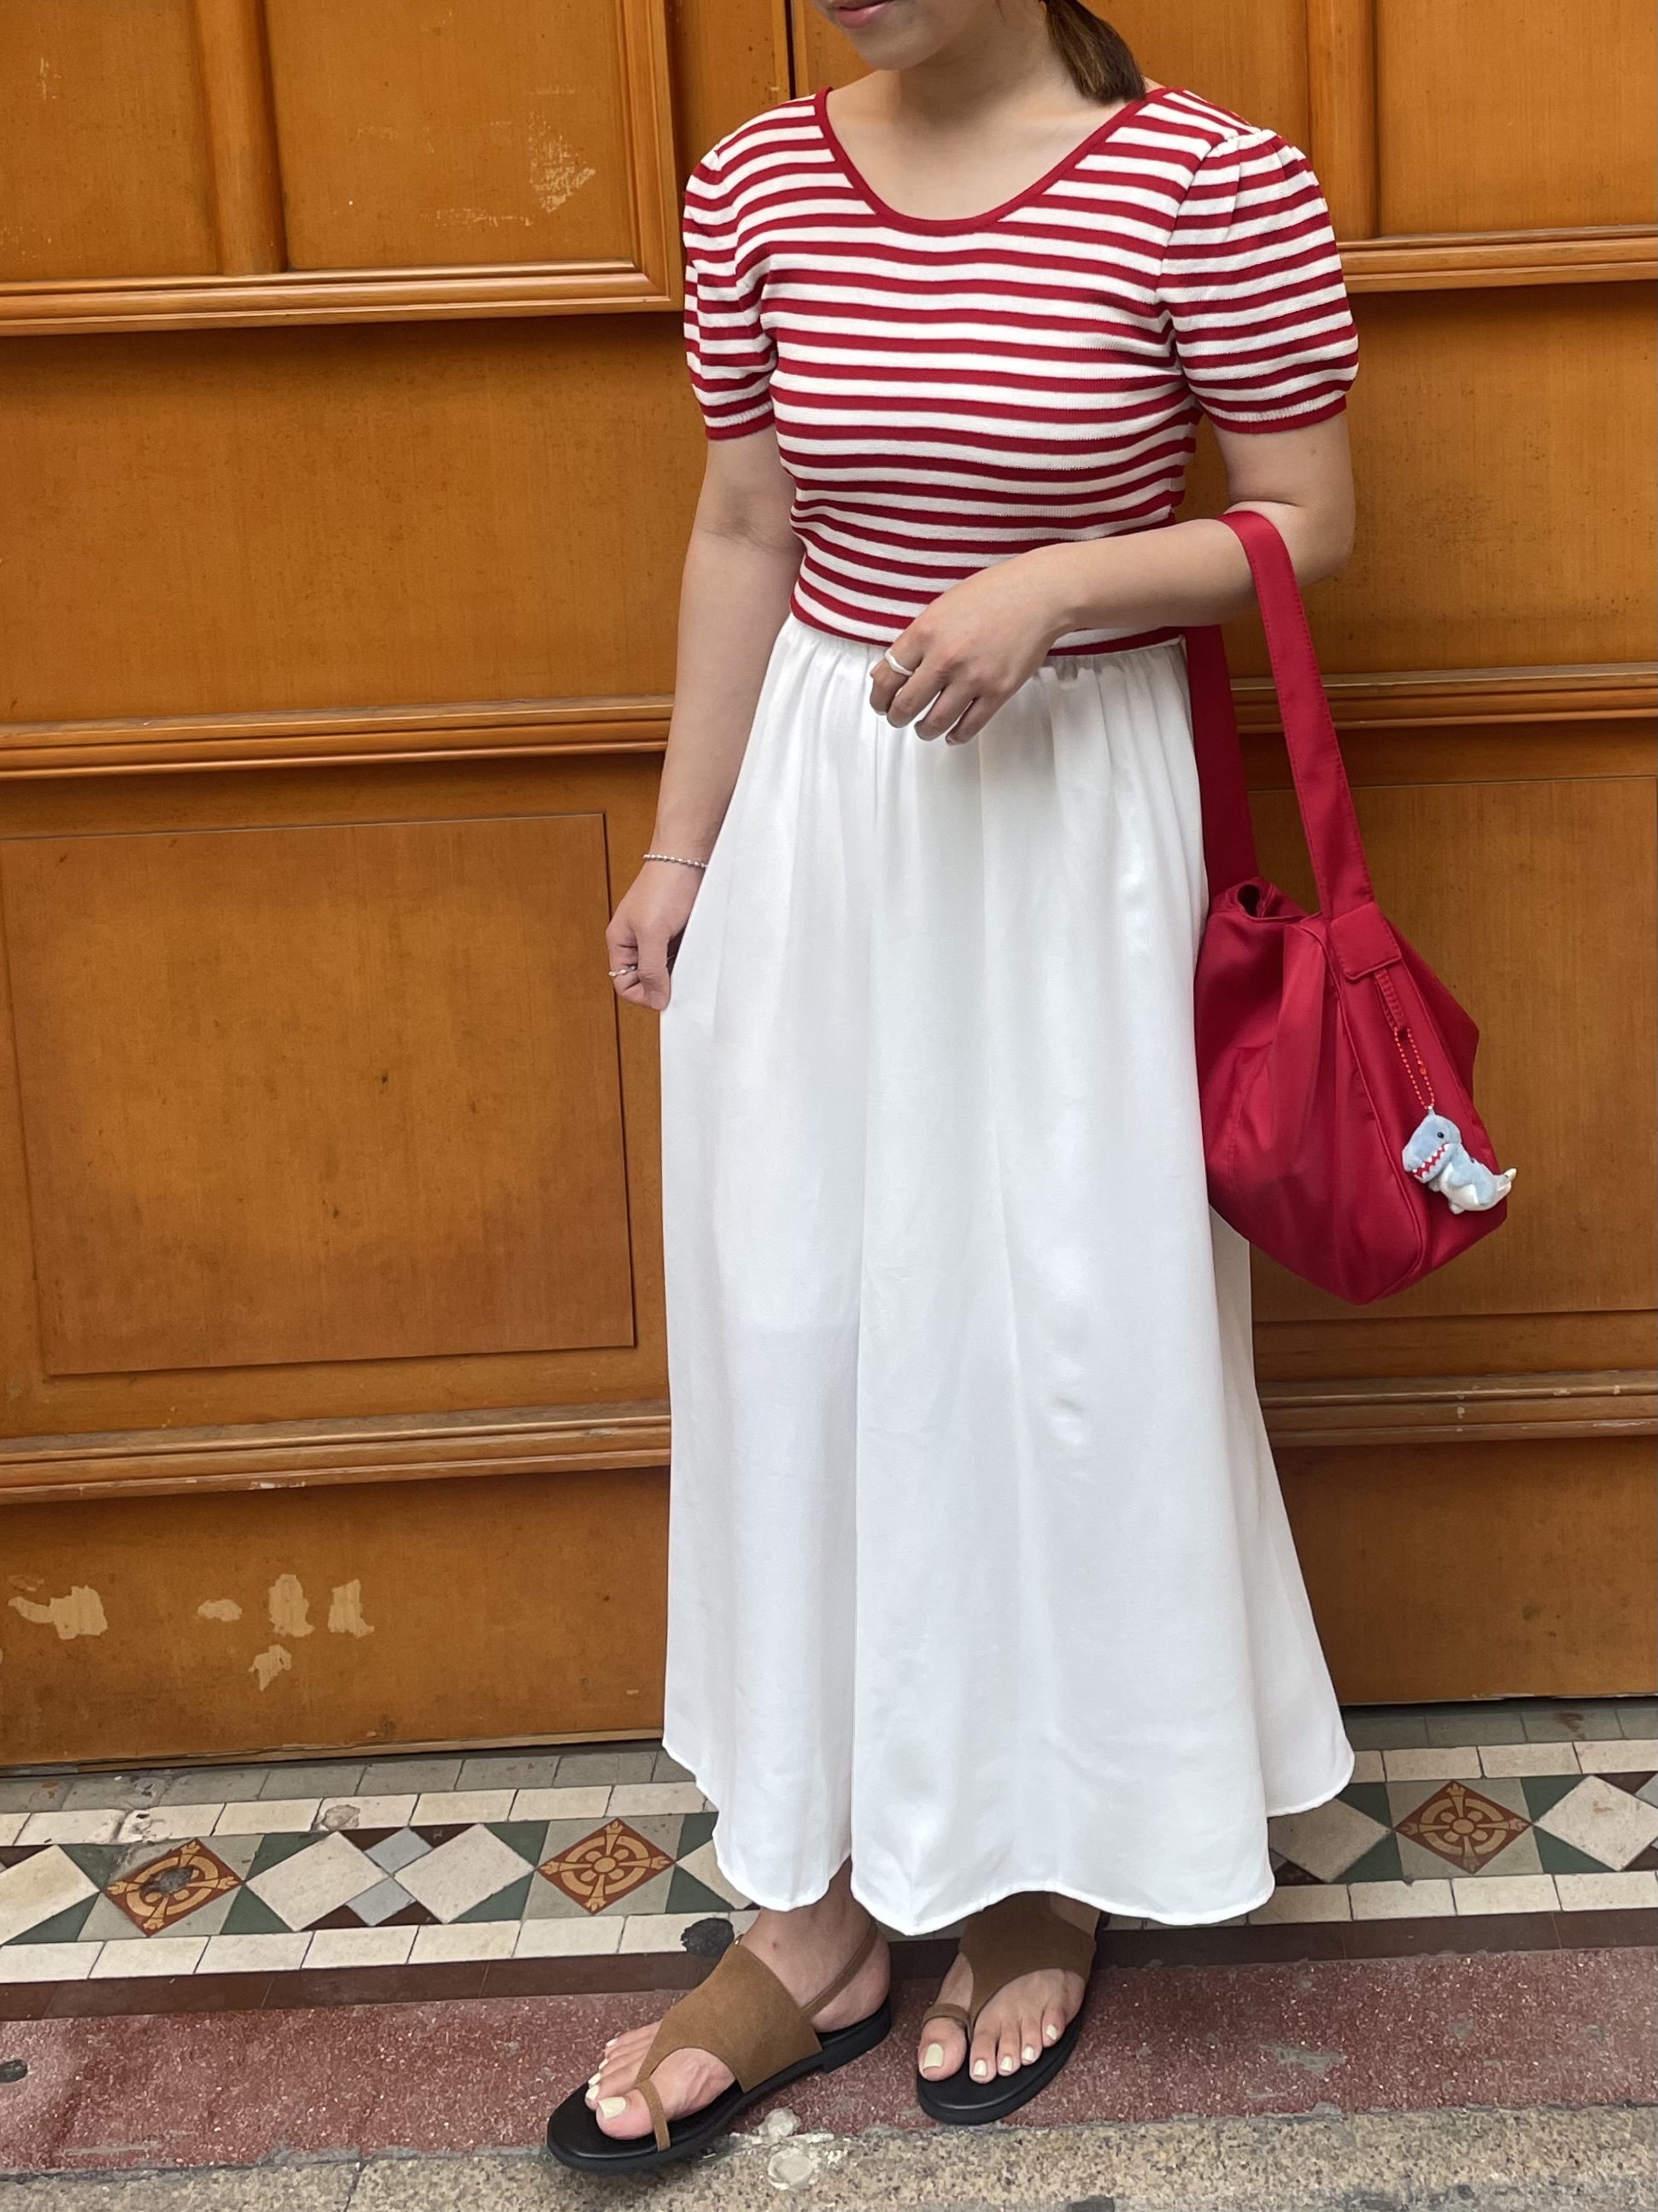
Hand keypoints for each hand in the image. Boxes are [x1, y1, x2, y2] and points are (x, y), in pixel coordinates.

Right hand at [606, 859, 704, 1011]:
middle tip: (680, 982)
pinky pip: (678, 957)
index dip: (642, 994)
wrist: (687, 858)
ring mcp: (656, 937)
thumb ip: (651, 969)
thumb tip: (656, 1000)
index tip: (664, 997)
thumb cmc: (664, 888)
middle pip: (643, 979)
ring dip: (675, 973)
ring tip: (688, 965)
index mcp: (619, 942)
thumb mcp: (652, 933)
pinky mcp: (675, 932)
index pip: (623, 983)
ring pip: (663, 970)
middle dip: (660, 985)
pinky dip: (686, 961)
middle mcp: (635, 942)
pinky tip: (695, 957)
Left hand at [867, 551, 1073, 743]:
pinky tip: (952, 733)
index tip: (880, 704)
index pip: (886, 678)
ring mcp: (972, 677)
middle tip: (898, 718)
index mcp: (925, 632)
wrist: (1038, 594)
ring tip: (924, 727)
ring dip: (924, 730)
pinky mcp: (998, 691)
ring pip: (934, 722)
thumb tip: (889, 671)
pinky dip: (956, 735)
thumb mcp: (941, 608)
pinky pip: (969, 726)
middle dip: (897, 718)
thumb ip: (915, 640)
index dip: (878, 698)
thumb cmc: (993, 594)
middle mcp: (945, 658)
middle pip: (905, 706)